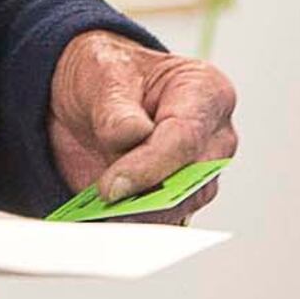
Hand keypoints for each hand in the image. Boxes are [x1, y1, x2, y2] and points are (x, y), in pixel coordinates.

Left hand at [47, 33, 239, 220]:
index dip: (149, 166)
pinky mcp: (175, 201)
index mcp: (206, 92)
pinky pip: (161, 223)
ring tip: (99, 212)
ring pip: (180, 209)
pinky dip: (131, 225)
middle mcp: (212, 138)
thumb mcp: (103, 73)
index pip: (187, 138)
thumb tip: (131, 136)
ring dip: (138, 215)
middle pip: (191, 181)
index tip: (111, 185)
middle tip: (104, 200)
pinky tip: (102, 220)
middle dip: (146, 195)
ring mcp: (197, 173)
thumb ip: (116, 109)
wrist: (87, 98)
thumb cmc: (108, 76)